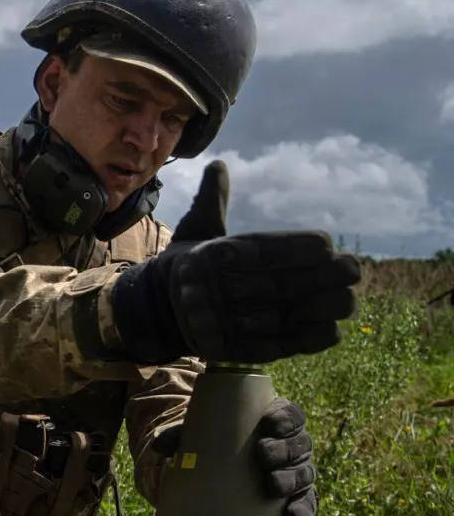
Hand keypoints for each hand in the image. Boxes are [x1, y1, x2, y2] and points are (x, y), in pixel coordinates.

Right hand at [110, 160, 360, 363]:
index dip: (295, 248)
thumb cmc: (193, 265)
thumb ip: (214, 201)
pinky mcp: (234, 350)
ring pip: (280, 316)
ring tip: (349, 298)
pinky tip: (334, 327)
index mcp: (207, 257)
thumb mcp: (197, 230)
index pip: (258, 250)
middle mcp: (214, 290)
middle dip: (318, 278)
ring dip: (319, 309)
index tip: (328, 244)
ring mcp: (224, 323)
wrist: (162, 311)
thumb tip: (219, 165)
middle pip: (275, 284)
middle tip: (353, 269)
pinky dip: (305, 340)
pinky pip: (276, 347)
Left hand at [151, 396, 316, 515]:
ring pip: (304, 474)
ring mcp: (295, 473)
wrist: (219, 475)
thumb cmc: (214, 446)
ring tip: (272, 486)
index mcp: (274, 422)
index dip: (284, 418)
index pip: (290, 415)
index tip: (268, 424)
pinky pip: (306, 506)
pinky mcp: (294, 499)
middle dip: (284, 449)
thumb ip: (181, 437)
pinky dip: (304, 513)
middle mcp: (290, 446)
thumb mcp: (199, 436)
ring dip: (292, 480)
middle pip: (299, 445)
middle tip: (263, 455)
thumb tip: (159, 446)